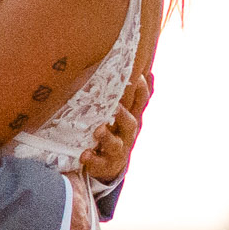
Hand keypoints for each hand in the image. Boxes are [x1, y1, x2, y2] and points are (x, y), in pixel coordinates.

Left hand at [81, 71, 151, 185]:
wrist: (110, 164)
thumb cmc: (113, 129)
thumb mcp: (120, 112)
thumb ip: (121, 92)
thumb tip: (123, 64)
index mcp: (132, 117)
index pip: (141, 101)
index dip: (143, 89)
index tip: (140, 76)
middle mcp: (128, 133)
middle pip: (131, 123)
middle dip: (124, 114)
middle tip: (117, 105)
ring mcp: (118, 150)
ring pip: (115, 144)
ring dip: (107, 136)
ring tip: (99, 130)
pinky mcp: (105, 165)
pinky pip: (99, 163)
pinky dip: (92, 159)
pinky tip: (85, 155)